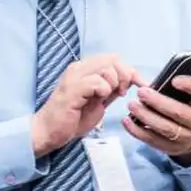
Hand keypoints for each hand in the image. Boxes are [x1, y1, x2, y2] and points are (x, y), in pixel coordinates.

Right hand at [31, 54, 146, 156]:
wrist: (49, 132)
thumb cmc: (72, 118)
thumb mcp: (99, 101)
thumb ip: (112, 89)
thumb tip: (131, 80)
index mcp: (85, 69)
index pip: (113, 58)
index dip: (130, 70)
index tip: (140, 84)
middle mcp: (78, 68)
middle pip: (113, 59)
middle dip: (125, 76)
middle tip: (123, 92)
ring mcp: (74, 77)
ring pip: (106, 68)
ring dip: (115, 84)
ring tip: (108, 97)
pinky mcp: (72, 89)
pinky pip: (97, 82)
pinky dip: (104, 90)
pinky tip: (100, 99)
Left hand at [123, 76, 190, 161]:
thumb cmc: (189, 105)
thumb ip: (186, 83)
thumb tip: (169, 73)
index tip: (174, 80)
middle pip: (179, 112)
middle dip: (158, 102)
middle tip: (141, 92)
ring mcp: (187, 137)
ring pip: (165, 128)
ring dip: (146, 116)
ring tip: (132, 105)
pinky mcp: (171, 148)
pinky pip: (153, 140)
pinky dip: (137, 131)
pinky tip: (127, 121)